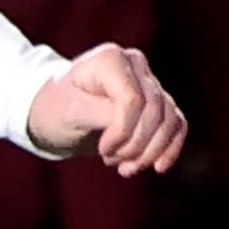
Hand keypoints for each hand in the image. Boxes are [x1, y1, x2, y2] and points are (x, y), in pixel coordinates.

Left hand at [25, 44, 185, 177]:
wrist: (52, 112)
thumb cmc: (54, 109)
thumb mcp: (70, 112)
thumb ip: (103, 114)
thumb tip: (136, 123)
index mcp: (111, 59)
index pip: (132, 100)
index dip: (122, 131)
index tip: (102, 149)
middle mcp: (135, 64)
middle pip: (155, 110)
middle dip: (136, 145)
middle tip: (110, 160)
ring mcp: (148, 81)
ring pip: (169, 119)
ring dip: (151, 151)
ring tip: (125, 168)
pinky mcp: (157, 102)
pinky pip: (177, 124)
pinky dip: (170, 147)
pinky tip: (157, 167)